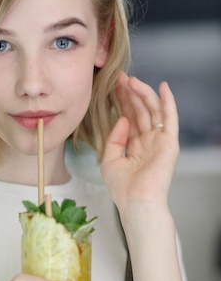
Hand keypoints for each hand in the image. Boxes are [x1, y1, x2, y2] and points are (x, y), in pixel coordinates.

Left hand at [100, 72, 178, 218]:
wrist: (136, 202)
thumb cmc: (123, 189)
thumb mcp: (109, 160)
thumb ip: (114, 138)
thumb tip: (122, 118)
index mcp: (135, 147)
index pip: (130, 118)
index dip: (122, 102)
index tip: (113, 87)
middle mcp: (148, 142)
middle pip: (140, 111)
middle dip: (130, 94)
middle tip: (120, 78)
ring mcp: (160, 141)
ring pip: (153, 111)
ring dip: (143, 94)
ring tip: (131, 80)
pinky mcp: (170, 142)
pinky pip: (170, 117)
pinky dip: (168, 101)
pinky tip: (163, 86)